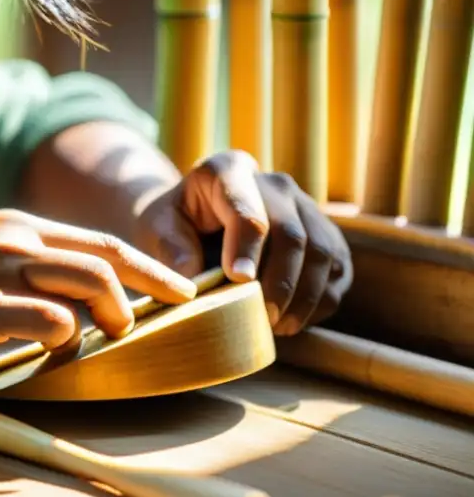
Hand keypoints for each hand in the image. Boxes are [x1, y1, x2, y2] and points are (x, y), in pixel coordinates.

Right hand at [0, 208, 197, 374]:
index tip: (181, 290)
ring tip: (103, 339)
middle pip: (104, 262)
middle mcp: (14, 238)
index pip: (100, 242)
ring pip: (86, 286)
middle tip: (144, 325)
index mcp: (18, 226)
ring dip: (108, 319)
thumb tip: (84, 297)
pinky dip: (65, 340)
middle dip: (141, 296)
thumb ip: (29, 265)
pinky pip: (49, 322)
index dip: (148, 268)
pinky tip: (53, 350)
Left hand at [130, 150, 352, 335]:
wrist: (196, 220)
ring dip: (304, 297)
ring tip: (277, 326)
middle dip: (279, 282)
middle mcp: (274, 183)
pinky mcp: (325, 233)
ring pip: (323, 252)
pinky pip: (338, 269)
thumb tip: (193, 280)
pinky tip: (292, 320)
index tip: (239, 281)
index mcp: (228, 171)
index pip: (248, 211)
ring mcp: (305, 207)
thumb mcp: (158, 228)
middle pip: (292, 234)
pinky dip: (320, 301)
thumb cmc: (174, 225)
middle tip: (262, 317)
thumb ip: (172, 249)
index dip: (247, 249)